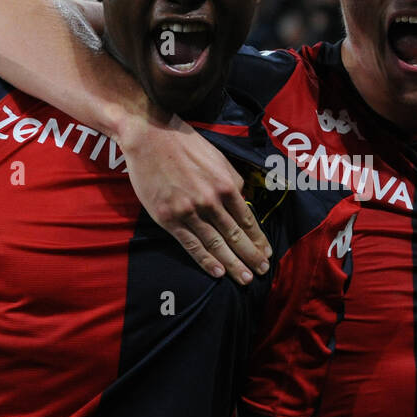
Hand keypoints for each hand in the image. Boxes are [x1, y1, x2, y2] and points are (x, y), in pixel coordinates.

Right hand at [121, 117, 271, 283]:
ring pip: (216, 244)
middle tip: (262, 272)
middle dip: (251, 256)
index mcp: (226, 185)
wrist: (150, 136)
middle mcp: (211, 201)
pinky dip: (206, 260)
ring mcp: (189, 211)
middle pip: (236, 236)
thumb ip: (233, 182)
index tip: (266, 253)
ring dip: (233, 264)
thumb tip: (243, 202)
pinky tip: (218, 273)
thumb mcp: (218, 159)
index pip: (247, 220)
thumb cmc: (185, 145)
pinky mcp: (168, 218)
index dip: (258, 239)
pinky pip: (191, 244)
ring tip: (245, 279)